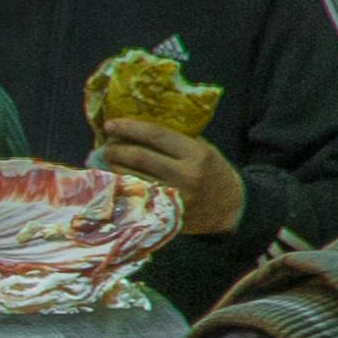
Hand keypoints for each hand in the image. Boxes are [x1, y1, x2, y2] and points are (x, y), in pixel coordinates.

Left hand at [92, 118, 243, 236]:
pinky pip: (137, 196)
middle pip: (140, 158)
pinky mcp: (166, 214)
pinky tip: (115, 178)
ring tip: (108, 159)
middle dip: (117, 149)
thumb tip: (139, 123)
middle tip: (106, 144)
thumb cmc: (213, 172)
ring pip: (134, 178)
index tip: (111, 124)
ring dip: (114, 167)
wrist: (231, 208)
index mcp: (196, 154)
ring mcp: (174, 197)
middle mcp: (185, 176)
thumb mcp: (203, 148)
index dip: (130, 128)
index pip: (156, 135)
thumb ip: (176, 137)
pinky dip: (122, 185)